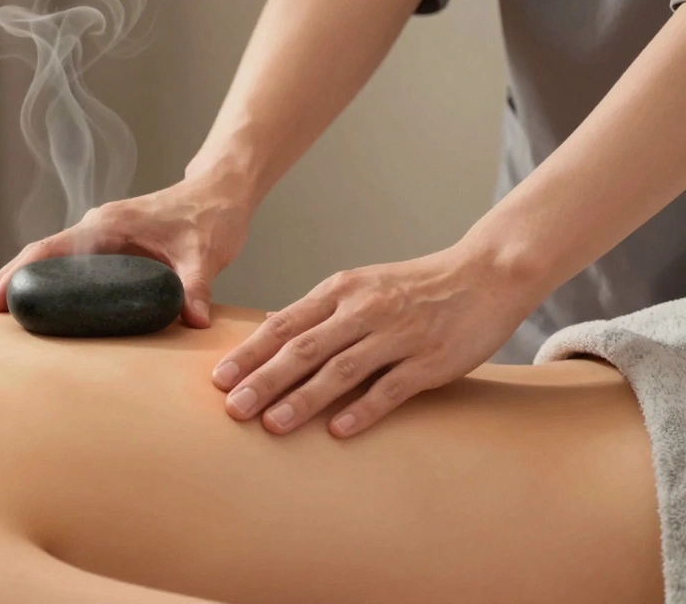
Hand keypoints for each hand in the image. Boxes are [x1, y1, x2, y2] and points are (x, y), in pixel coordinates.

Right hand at [0, 176, 252, 326]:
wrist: (223, 193)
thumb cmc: (211, 216)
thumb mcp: (204, 255)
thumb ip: (195, 287)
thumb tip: (191, 320)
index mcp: (108, 225)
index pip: (50, 249)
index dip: (18, 273)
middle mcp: (98, 226)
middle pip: (40, 252)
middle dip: (8, 278)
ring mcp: (103, 234)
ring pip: (51, 256)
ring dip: (24, 278)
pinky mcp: (112, 243)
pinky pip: (70, 261)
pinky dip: (48, 277)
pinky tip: (39, 297)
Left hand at [212, 243, 541, 436]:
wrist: (485, 275)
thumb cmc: (415, 286)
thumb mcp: (360, 286)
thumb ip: (317, 311)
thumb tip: (267, 328)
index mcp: (341, 291)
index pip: (284, 324)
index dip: (250, 353)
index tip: (220, 378)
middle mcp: (364, 310)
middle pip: (304, 348)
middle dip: (264, 379)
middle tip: (233, 408)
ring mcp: (397, 336)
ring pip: (342, 370)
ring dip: (304, 399)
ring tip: (272, 425)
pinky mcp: (430, 361)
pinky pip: (391, 388)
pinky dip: (364, 410)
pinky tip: (338, 431)